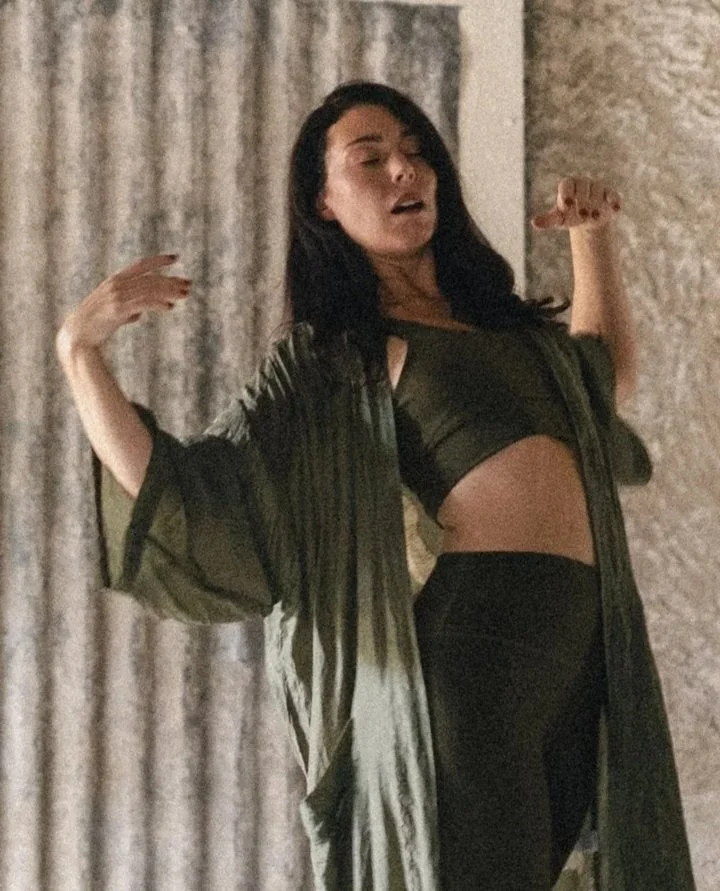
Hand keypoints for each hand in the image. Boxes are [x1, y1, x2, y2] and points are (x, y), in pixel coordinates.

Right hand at [56, 254, 189, 360]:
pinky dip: (157, 303)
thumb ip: (126, 309)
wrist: (77, 335)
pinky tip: (169, 307)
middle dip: (171, 280)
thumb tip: (138, 313)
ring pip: (149, 289)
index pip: (141, 265)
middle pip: (150, 278)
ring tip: (185, 295)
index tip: (175, 258)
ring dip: (169, 291)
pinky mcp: (117, 309)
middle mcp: (116, 284)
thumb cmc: (95, 325)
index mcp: (115, 280)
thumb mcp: (112, 312)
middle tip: (189, 284)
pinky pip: (143, 303)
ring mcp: (116, 296)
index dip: (158, 260)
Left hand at [531, 176, 621, 230]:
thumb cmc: (569, 216)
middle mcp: (583, 183)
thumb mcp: (558, 219)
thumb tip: (534, 223)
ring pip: (598, 189)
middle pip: (583, 185)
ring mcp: (598, 187)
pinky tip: (615, 210)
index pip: (567, 184)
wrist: (588, 219)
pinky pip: (613, 194)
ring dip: (596, 203)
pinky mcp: (610, 194)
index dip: (567, 193)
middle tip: (582, 215)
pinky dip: (614, 201)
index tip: (567, 204)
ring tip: (593, 217)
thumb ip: (548, 220)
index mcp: (569, 185)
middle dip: (583, 200)